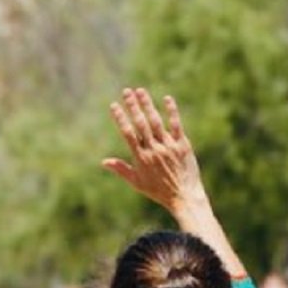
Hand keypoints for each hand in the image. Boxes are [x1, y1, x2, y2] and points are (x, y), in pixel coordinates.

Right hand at [104, 89, 205, 215]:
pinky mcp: (182, 144)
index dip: (120, 118)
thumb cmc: (158, 191)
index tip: (114, 106)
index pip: (128, 134)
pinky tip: (166, 99)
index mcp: (141, 158)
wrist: (184, 196)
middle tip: (126, 91)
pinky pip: (176, 125)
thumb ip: (121, 169)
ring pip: (156, 121)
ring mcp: (169, 146)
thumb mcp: (137, 183)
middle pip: (141, 123)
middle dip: (132, 106)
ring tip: (140, 91)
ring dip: (148, 105)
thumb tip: (103, 162)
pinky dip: (171, 111)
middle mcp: (154, 149)